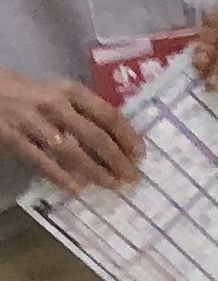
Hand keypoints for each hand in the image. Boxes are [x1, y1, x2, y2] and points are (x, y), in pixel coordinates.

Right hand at [0, 67, 139, 191]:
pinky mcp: (14, 139)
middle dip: (116, 158)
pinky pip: (41, 161)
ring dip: (93, 170)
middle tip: (131, 176)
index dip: (126, 135)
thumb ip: (86, 109)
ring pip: (70, 151)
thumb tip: (119, 136)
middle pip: (93, 135)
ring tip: (111, 184)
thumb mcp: (61, 92)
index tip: (140, 154)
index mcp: (72, 91)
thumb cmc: (34, 93)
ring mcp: (34, 123)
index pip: (107, 114)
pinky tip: (76, 189)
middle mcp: (56, 105)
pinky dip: (60, 176)